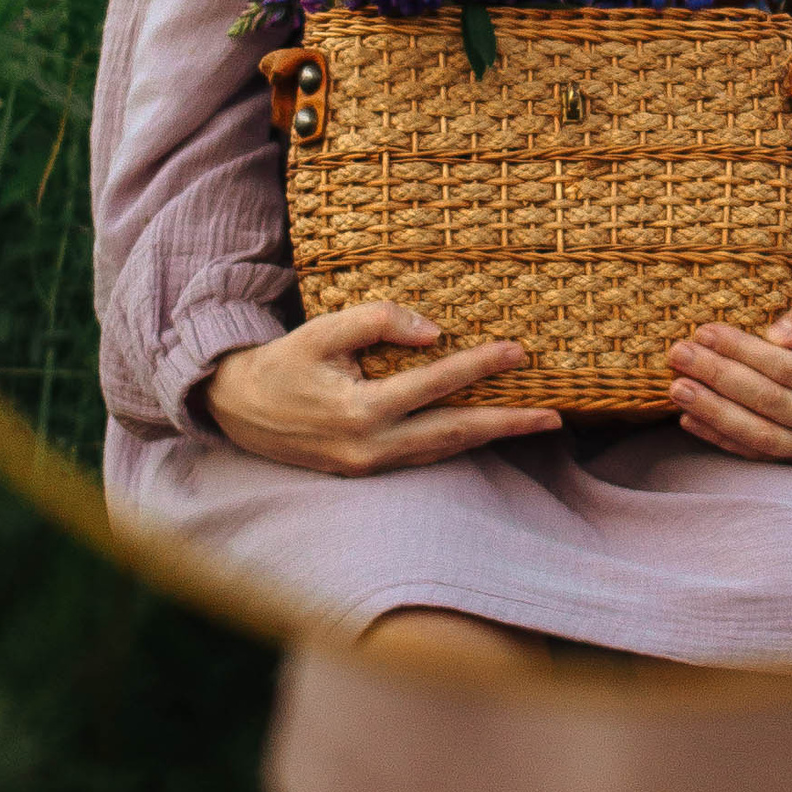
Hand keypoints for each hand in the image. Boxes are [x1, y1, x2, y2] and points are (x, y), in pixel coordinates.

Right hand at [202, 306, 561, 470]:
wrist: (238, 409)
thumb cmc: (284, 362)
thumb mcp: (323, 329)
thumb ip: (379, 321)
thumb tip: (435, 331)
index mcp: (359, 411)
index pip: (434, 385)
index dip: (479, 366)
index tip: (517, 351)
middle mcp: (369, 447)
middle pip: (454, 433)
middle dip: (507, 424)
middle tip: (554, 416)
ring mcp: (369, 466)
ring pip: (443, 451)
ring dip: (491, 438)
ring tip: (535, 425)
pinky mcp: (366, 471)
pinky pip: (424, 457)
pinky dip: (459, 444)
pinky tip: (485, 432)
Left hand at [669, 302, 791, 464]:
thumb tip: (776, 333)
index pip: (790, 370)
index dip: (745, 351)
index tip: (706, 331)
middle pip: (769, 403)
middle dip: (719, 378)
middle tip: (679, 355)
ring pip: (759, 436)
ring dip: (713, 412)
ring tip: (677, 388)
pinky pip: (759, 453)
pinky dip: (721, 438)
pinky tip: (690, 418)